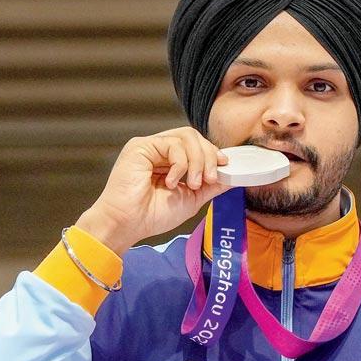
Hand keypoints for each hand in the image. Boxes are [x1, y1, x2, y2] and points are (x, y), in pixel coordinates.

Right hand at [75, 127, 230, 254]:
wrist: (128, 224)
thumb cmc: (152, 215)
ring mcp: (151, 147)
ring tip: (193, 183)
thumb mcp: (192, 199)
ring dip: (197, 161)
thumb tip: (231, 176)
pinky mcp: (140, 146)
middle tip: (210, 179)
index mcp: (171, 162)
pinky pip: (171, 144)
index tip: (224, 166)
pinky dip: (180, 164)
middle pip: (194, 137)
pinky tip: (172, 181)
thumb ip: (211, 186)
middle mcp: (161, 151)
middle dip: (209, 156)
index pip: (197, 146)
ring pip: (186, 137)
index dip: (213, 152)